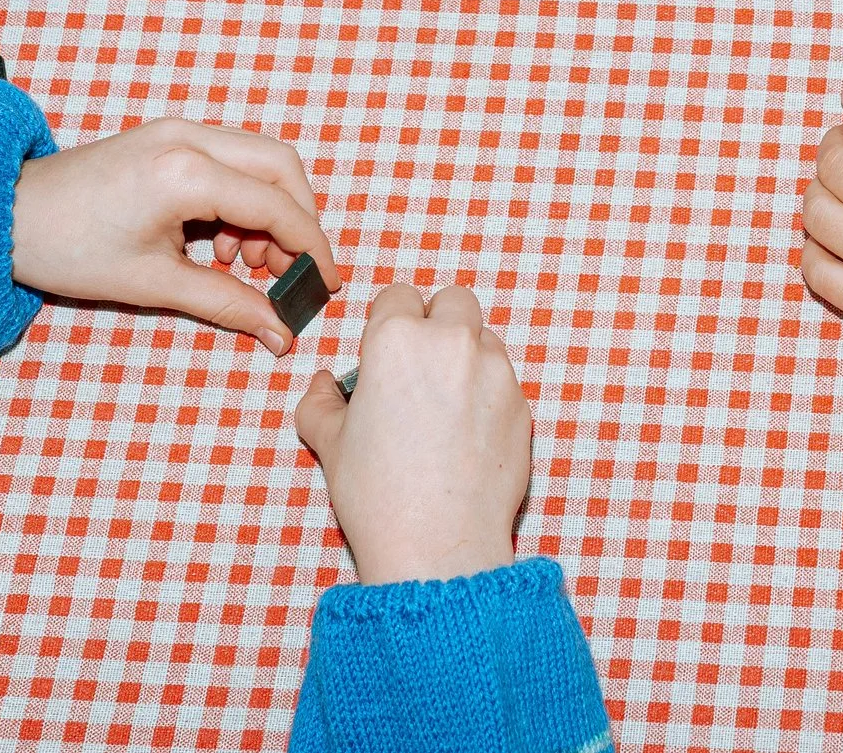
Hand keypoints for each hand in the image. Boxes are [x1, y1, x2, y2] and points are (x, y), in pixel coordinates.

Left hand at [11, 117, 338, 353]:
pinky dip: (242, 198)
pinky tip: (219, 242)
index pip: (276, 206)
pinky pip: (231, 159)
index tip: (326, 282)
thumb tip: (278, 330)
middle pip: (281, 167)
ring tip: (243, 263)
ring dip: (269, 210)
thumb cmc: (68, 247)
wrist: (5, 216)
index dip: (311, 247)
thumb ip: (225, 302)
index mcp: (185, 172)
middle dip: (298, 221)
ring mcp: (179, 131)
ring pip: (259, 160)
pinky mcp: (169, 136)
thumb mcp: (152, 283)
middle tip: (291, 271)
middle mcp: (190, 138)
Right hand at [292, 284, 530, 584]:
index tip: (386, 353)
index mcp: (397, 340)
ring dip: (466, 357)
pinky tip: (468, 436)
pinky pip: (504, 381)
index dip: (390, 322)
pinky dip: (488, 395)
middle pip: (452, 301)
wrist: (437, 547)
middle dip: (436, 324)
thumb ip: (320, 402)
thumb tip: (325, 385)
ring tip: (445, 408)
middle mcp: (451, 343)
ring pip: (483, 339)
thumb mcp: (328, 443)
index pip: (399, 296)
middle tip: (420, 368)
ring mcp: (495, 371)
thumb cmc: (379, 495)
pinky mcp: (522, 405)